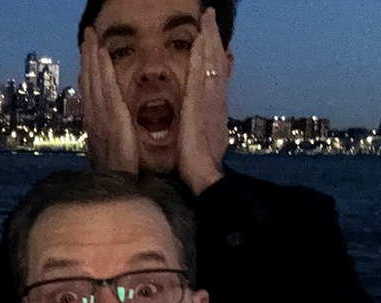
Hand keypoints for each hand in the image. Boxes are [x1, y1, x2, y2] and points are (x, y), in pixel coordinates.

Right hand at [79, 26, 138, 173]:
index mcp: (95, 127)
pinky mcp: (114, 120)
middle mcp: (94, 119)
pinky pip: (108, 89)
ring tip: (90, 36)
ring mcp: (101, 118)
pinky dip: (103, 70)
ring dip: (92, 57)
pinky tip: (102, 54)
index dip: (88, 73)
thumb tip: (104, 132)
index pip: (90, 94)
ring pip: (95, 81)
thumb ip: (105, 142)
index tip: (87, 55)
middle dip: (87, 57)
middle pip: (89, 82)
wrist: (117, 187)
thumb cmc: (116, 176)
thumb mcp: (108, 157)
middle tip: (86, 34)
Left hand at [178, 8, 229, 194]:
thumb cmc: (199, 161)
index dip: (212, 52)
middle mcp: (214, 100)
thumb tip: (200, 110)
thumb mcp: (202, 135)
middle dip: (213, 38)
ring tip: (207, 20)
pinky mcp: (200, 108)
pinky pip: (201, 78)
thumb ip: (203, 119)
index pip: (213, 73)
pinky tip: (201, 43)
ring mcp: (209, 102)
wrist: (204, 175)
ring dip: (209, 41)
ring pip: (210, 65)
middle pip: (215, 63)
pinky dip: (202, 59)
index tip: (209, 34)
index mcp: (212, 106)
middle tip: (210, 15)